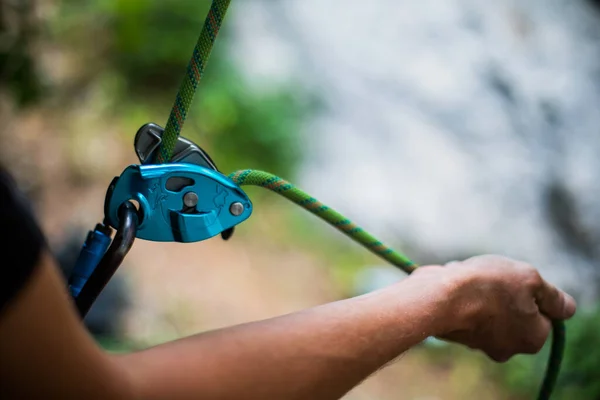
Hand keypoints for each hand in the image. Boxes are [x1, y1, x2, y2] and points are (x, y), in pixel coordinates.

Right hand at [412, 255, 576, 361]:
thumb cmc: (488, 286)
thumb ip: (554, 295)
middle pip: (515, 310)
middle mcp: (508, 348)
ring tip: (469, 277)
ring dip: (482, 289)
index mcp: (533, 339)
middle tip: (494, 277)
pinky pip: (466, 308)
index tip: (518, 281)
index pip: (543, 312)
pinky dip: (463, 294)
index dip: (532, 292)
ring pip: (489, 307)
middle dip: (505, 291)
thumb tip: (567, 308)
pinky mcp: (456, 332)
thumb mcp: (531, 280)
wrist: (439, 296)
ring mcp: (479, 342)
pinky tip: (454, 282)